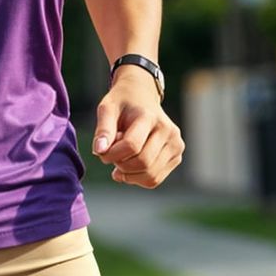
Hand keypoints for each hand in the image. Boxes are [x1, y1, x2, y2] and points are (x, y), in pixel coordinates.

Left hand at [91, 69, 183, 187]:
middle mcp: (169, 131)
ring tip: (121, 157)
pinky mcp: (176, 156)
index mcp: (150, 117)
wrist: (142, 96)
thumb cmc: (122, 103)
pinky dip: (137, 177)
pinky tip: (130, 162)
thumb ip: (103, 130)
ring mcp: (176, 145)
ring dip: (128, 173)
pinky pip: (154, 179)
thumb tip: (99, 151)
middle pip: (142, 163)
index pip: (132, 145)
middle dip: (120, 165)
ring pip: (150, 176)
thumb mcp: (107, 108)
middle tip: (111, 154)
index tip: (101, 151)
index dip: (112, 154)